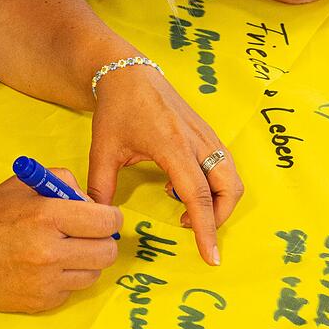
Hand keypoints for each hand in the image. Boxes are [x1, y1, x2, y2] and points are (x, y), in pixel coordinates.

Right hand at [0, 171, 121, 312]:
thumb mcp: (24, 184)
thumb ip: (65, 183)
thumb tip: (95, 204)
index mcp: (45, 216)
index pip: (106, 221)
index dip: (110, 217)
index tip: (104, 217)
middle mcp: (48, 251)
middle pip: (108, 251)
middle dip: (103, 240)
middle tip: (89, 234)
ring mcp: (45, 281)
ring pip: (94, 272)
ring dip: (86, 260)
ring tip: (64, 248)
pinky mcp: (41, 302)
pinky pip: (73, 288)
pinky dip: (67, 276)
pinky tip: (46, 266)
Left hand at [86, 64, 243, 265]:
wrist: (128, 71)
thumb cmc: (116, 108)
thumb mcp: (103, 150)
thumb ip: (100, 187)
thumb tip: (97, 218)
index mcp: (172, 146)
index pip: (199, 196)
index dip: (206, 229)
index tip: (211, 257)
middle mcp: (197, 140)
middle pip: (229, 188)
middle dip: (219, 217)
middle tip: (190, 227)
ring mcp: (206, 134)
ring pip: (231, 176)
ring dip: (218, 200)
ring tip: (182, 205)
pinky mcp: (207, 132)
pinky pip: (223, 164)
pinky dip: (213, 183)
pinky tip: (180, 182)